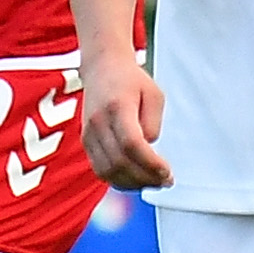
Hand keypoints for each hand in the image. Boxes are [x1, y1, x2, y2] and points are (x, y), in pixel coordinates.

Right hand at [82, 50, 169, 189]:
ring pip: (107, 171)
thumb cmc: (131, 80)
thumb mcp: (154, 95)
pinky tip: (136, 179)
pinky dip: (119, 180)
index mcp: (117, 106)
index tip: (167, 171)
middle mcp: (98, 122)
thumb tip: (149, 149)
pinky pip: (100, 170)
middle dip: (145, 178)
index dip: (150, 164)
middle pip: (119, 162)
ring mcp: (88, 133)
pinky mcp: (86, 142)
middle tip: (165, 181)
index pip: (131, 144)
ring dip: (132, 183)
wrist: (102, 68)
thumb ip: (153, 124)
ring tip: (152, 182)